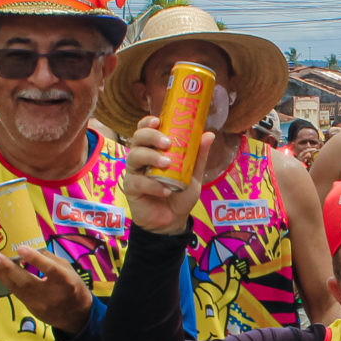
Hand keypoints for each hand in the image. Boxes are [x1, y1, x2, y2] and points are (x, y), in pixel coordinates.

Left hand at [0, 245, 93, 329]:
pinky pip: (15, 292)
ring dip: (0, 273)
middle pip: (27, 282)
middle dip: (8, 269)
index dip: (36, 260)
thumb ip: (50, 259)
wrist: (76, 317)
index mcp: (66, 282)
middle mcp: (51, 295)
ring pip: (16, 288)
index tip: (20, 248)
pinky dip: (5, 279)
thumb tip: (29, 248)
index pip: (51, 270)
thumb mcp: (68, 270)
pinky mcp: (30, 308)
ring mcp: (39, 305)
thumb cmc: (72, 287)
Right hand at [120, 115, 205, 234]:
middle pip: (138, 138)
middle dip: (151, 136)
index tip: (158, 120)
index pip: (145, 130)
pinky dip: (154, 185)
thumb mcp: (192, 174)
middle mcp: (141, 157)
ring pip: (134, 156)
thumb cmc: (180, 194)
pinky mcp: (131, 188)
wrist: (173, 220)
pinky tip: (167, 190)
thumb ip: (198, 155)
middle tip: (167, 143)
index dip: (148, 122)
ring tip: (167, 163)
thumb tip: (209, 134)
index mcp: (153, 149)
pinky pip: (139, 182)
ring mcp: (134, 172)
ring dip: (151, 157)